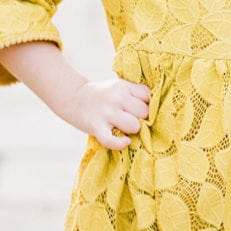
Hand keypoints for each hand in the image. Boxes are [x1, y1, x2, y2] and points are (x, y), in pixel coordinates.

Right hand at [0, 42, 150, 150]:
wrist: (74, 97)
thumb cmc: (103, 96)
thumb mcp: (119, 87)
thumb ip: (135, 94)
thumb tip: (156, 107)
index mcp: (124, 86)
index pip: (149, 96)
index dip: (149, 106)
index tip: (143, 110)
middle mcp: (117, 97)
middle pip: (144, 113)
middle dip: (141, 119)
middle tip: (132, 120)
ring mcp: (106, 112)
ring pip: (134, 126)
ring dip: (132, 131)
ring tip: (125, 128)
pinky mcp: (96, 126)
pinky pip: (112, 140)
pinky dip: (120, 144)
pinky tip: (124, 141)